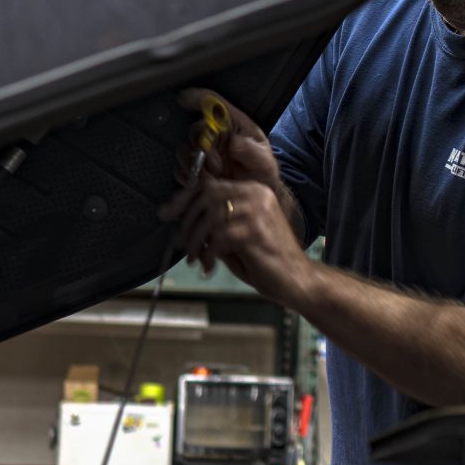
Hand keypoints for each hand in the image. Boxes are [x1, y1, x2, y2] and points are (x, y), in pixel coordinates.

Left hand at [172, 176, 313, 305]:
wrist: (297, 279)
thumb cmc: (266, 260)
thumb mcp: (235, 235)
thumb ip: (213, 224)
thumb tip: (178, 220)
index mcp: (252, 191)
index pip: (209, 185)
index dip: (183, 199)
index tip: (166, 214)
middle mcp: (255, 195)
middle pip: (206, 198)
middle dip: (187, 222)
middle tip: (179, 243)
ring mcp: (257, 212)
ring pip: (210, 218)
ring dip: (195, 241)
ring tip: (194, 258)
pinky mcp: (255, 232)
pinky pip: (218, 238)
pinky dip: (208, 253)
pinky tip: (209, 266)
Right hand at [188, 88, 280, 187]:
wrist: (256, 198)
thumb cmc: (262, 173)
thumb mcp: (265, 161)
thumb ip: (251, 149)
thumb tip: (233, 142)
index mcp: (233, 124)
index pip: (213, 103)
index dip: (197, 98)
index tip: (185, 99)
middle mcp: (216, 135)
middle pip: (195, 129)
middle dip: (203, 147)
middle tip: (217, 165)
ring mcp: (203, 152)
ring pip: (185, 149)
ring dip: (195, 164)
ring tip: (214, 177)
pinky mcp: (195, 169)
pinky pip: (181, 168)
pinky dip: (188, 175)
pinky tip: (202, 182)